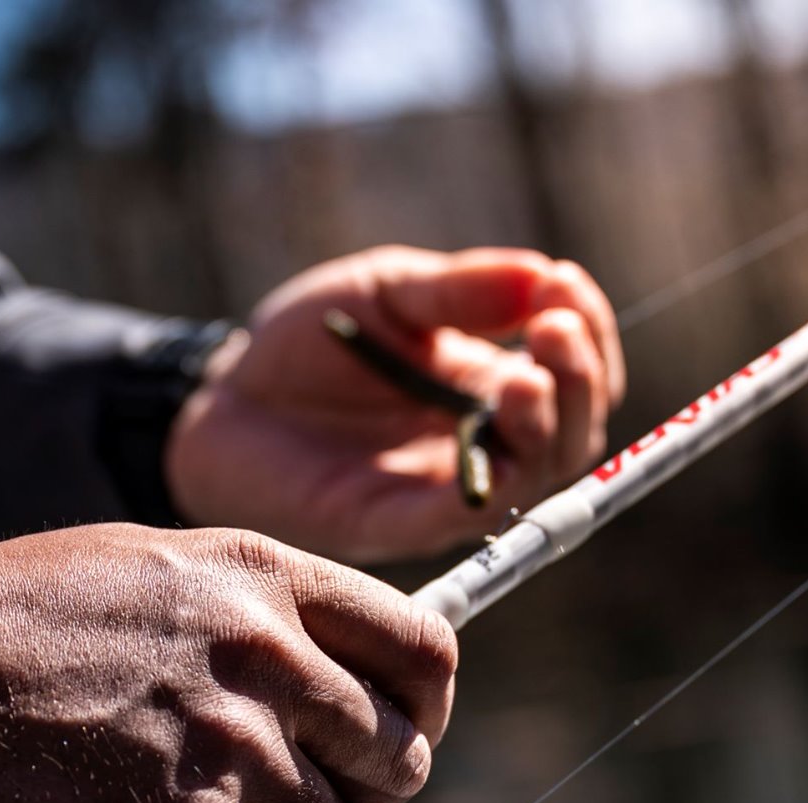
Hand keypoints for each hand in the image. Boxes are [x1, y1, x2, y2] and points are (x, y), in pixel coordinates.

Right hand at [0, 524, 457, 802]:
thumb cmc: (1, 625)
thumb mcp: (154, 572)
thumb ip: (250, 620)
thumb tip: (319, 682)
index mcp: (265, 579)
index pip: (423, 650)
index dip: (421, 710)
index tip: (397, 737)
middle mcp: (267, 659)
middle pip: (396, 761)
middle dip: (347, 797)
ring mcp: (230, 753)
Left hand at [165, 246, 625, 563]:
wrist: (220, 396)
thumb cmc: (308, 344)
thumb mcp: (389, 289)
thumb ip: (462, 288)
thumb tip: (547, 274)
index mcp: (488, 385)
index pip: (574, 372)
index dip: (587, 330)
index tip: (564, 285)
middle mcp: (482, 443)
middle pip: (572, 430)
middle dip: (581, 378)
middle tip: (554, 329)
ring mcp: (445, 488)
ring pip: (535, 477)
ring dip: (549, 425)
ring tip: (526, 376)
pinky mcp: (399, 524)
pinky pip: (465, 517)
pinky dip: (493, 480)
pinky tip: (495, 423)